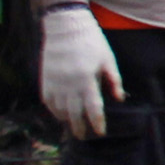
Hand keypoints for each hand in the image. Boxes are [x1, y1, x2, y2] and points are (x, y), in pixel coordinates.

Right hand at [39, 9, 118, 140]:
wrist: (65, 27)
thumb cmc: (91, 42)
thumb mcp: (108, 59)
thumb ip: (114, 81)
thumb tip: (120, 99)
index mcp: (86, 79)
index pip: (92, 108)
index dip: (97, 122)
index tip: (100, 133)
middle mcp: (68, 84)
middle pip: (73, 113)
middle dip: (79, 127)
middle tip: (84, 136)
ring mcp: (54, 83)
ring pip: (58, 109)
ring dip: (66, 120)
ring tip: (73, 126)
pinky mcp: (45, 79)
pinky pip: (48, 101)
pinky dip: (53, 110)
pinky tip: (60, 114)